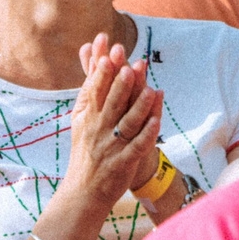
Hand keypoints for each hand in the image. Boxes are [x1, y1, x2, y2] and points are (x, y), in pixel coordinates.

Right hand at [64, 33, 162, 206]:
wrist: (83, 191)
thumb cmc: (87, 149)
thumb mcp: (81, 117)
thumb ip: (89, 85)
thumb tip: (87, 49)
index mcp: (87, 116)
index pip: (94, 88)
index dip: (102, 68)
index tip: (108, 48)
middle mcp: (98, 129)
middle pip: (111, 102)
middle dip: (120, 82)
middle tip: (130, 62)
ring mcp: (111, 146)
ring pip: (127, 123)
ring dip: (139, 106)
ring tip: (151, 89)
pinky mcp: (123, 163)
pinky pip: (137, 147)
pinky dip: (147, 135)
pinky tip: (157, 122)